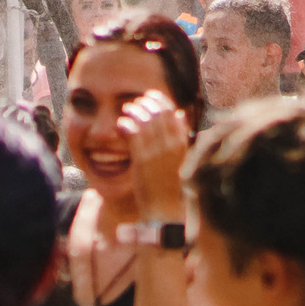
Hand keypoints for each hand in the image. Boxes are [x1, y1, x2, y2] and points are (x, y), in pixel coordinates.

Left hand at [122, 90, 192, 222]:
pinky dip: (127, 124)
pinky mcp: (143, 160)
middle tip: (136, 101)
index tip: (151, 95)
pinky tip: (121, 123)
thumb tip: (181, 113)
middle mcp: (172, 145)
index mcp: (183, 143)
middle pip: (158, 113)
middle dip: (146, 103)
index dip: (161, 101)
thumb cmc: (172, 184)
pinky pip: (134, 134)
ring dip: (135, 111)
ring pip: (145, 121)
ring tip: (127, 109)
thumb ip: (180, 135)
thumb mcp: (181, 157)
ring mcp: (157, 152)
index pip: (173, 113)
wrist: (166, 210)